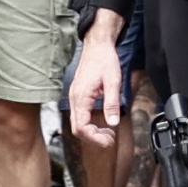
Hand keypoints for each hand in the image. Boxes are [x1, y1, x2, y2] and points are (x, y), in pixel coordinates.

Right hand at [64, 22, 129, 152]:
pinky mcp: (78, 95)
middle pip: (77, 128)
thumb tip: (113, 122)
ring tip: (108, 133)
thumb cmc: (104, 60)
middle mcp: (74, 99)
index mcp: (80, 97)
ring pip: (77, 123)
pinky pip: (79, 115)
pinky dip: (89, 123)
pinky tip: (101, 122)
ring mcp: (75, 97)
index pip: (81, 127)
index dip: (94, 137)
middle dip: (93, 137)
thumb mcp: (113, 82)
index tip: (108, 141)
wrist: (97, 45)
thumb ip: (112, 103)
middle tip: (110, 139)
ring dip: (92, 131)